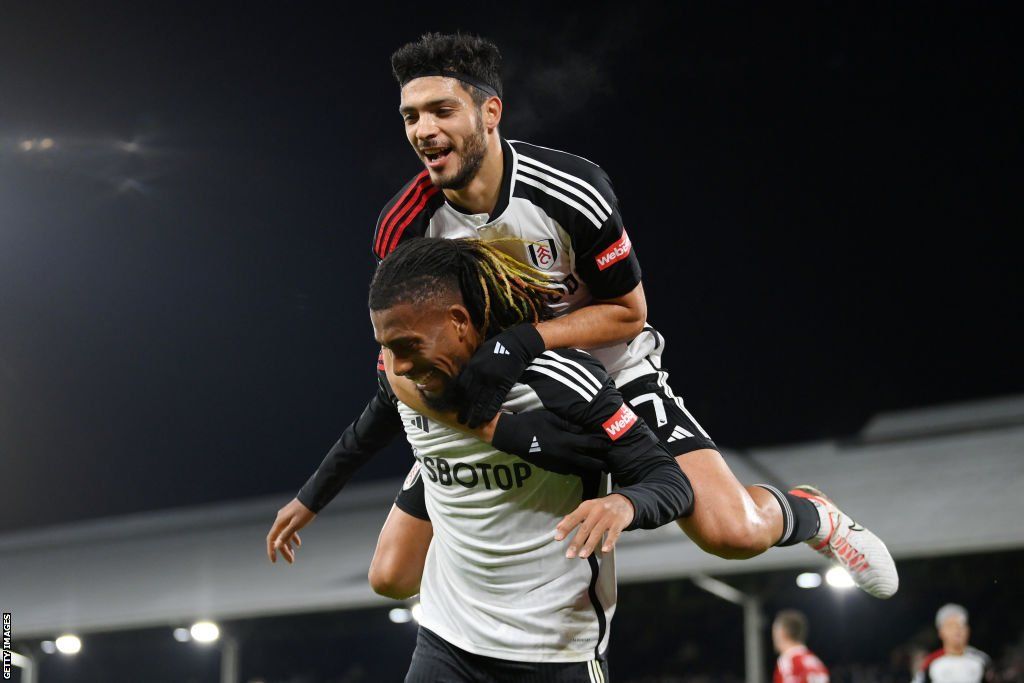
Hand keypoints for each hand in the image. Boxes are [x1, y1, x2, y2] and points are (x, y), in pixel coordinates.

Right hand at [266, 497, 315, 563]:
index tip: (274, 561)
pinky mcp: (292, 517)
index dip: (271, 551)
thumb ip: (286, 535)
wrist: (313, 498)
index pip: (271, 539)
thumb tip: (276, 546)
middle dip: (284, 551)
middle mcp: (280, 521)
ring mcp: (286, 519)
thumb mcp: (296, 524)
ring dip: (288, 546)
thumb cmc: (305, 511)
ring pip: (284, 535)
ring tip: (294, 555)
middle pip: (279, 539)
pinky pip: (290, 530)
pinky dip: (293, 538)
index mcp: (279, 523)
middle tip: (291, 561)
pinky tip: (298, 544)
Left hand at [456, 324, 545, 427]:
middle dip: (465, 411)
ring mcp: (492, 380)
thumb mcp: (480, 355)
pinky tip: (486, 419)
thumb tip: (464, 380)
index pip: (461, 386)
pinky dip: (490, 411)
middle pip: (469, 397)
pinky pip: (495, 401)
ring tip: (472, 425)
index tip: (455, 407)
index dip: (457, 399)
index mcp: (472, 367)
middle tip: (461, 421)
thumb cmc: (497, 348)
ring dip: (476, 415)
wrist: (516, 344)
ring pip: (482, 402)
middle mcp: (480, 375)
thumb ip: (472, 368)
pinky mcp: (504, 384)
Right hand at [491, 410, 607, 474]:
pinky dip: (575, 468)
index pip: (590, 444)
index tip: (610, 445)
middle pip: (588, 463)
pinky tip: (578, 466)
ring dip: (588, 468)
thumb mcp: (552, 418)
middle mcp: (564, 455)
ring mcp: (557, 463)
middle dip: (600, 464)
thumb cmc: (532, 422)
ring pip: (578, 469)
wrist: (513, 436)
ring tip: (597, 467)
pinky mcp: (550, 467)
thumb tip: (583, 430)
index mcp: (566, 441)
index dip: (602, 445)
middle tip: (609, 465)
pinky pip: (567, 470)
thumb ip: (569, 425)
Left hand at [555, 494, 634, 558]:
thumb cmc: (602, 507)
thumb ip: (573, 517)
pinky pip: (614, 533)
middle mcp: (597, 511)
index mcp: (587, 507)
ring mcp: (608, 516)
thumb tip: (559, 526)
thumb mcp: (587, 508)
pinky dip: (609, 542)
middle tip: (570, 554)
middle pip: (585, 528)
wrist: (623, 502)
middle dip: (576, 542)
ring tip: (582, 555)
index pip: (574, 518)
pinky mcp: (619, 522)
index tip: (558, 537)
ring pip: (597, 532)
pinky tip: (605, 550)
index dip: (565, 528)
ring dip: (589, 545)